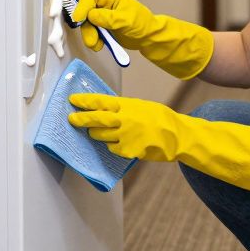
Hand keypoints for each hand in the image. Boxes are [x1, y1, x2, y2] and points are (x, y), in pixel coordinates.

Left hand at [67, 94, 182, 161]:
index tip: (73, 100)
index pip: (101, 101)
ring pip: (101, 135)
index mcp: (127, 105)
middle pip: (96, 119)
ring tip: (96, 131)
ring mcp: (125, 136)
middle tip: (72, 119)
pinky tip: (120, 142)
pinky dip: (112, 145)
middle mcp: (124, 119)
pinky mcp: (128, 150)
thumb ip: (123, 108)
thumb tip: (104, 109)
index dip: (85, 101)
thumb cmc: (160, 119)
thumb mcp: (141, 106)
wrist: (177, 136)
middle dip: (81, 119)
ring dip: (96, 133)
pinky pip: (112, 147)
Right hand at [70, 0, 157, 51]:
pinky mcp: (102, 27)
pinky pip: (92, 33)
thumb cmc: (142, 24)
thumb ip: (108, 18)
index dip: (82, 8)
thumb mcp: (125, 20)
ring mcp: (102, 16)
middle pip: (85, 13)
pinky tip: (101, 45)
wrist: (148, 38)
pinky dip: (94, 41)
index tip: (78, 20)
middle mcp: (104, 4)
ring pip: (87, 25)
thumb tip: (90, 16)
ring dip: (90, 36)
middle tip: (92, 41)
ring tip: (98, 45)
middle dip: (87, 28)